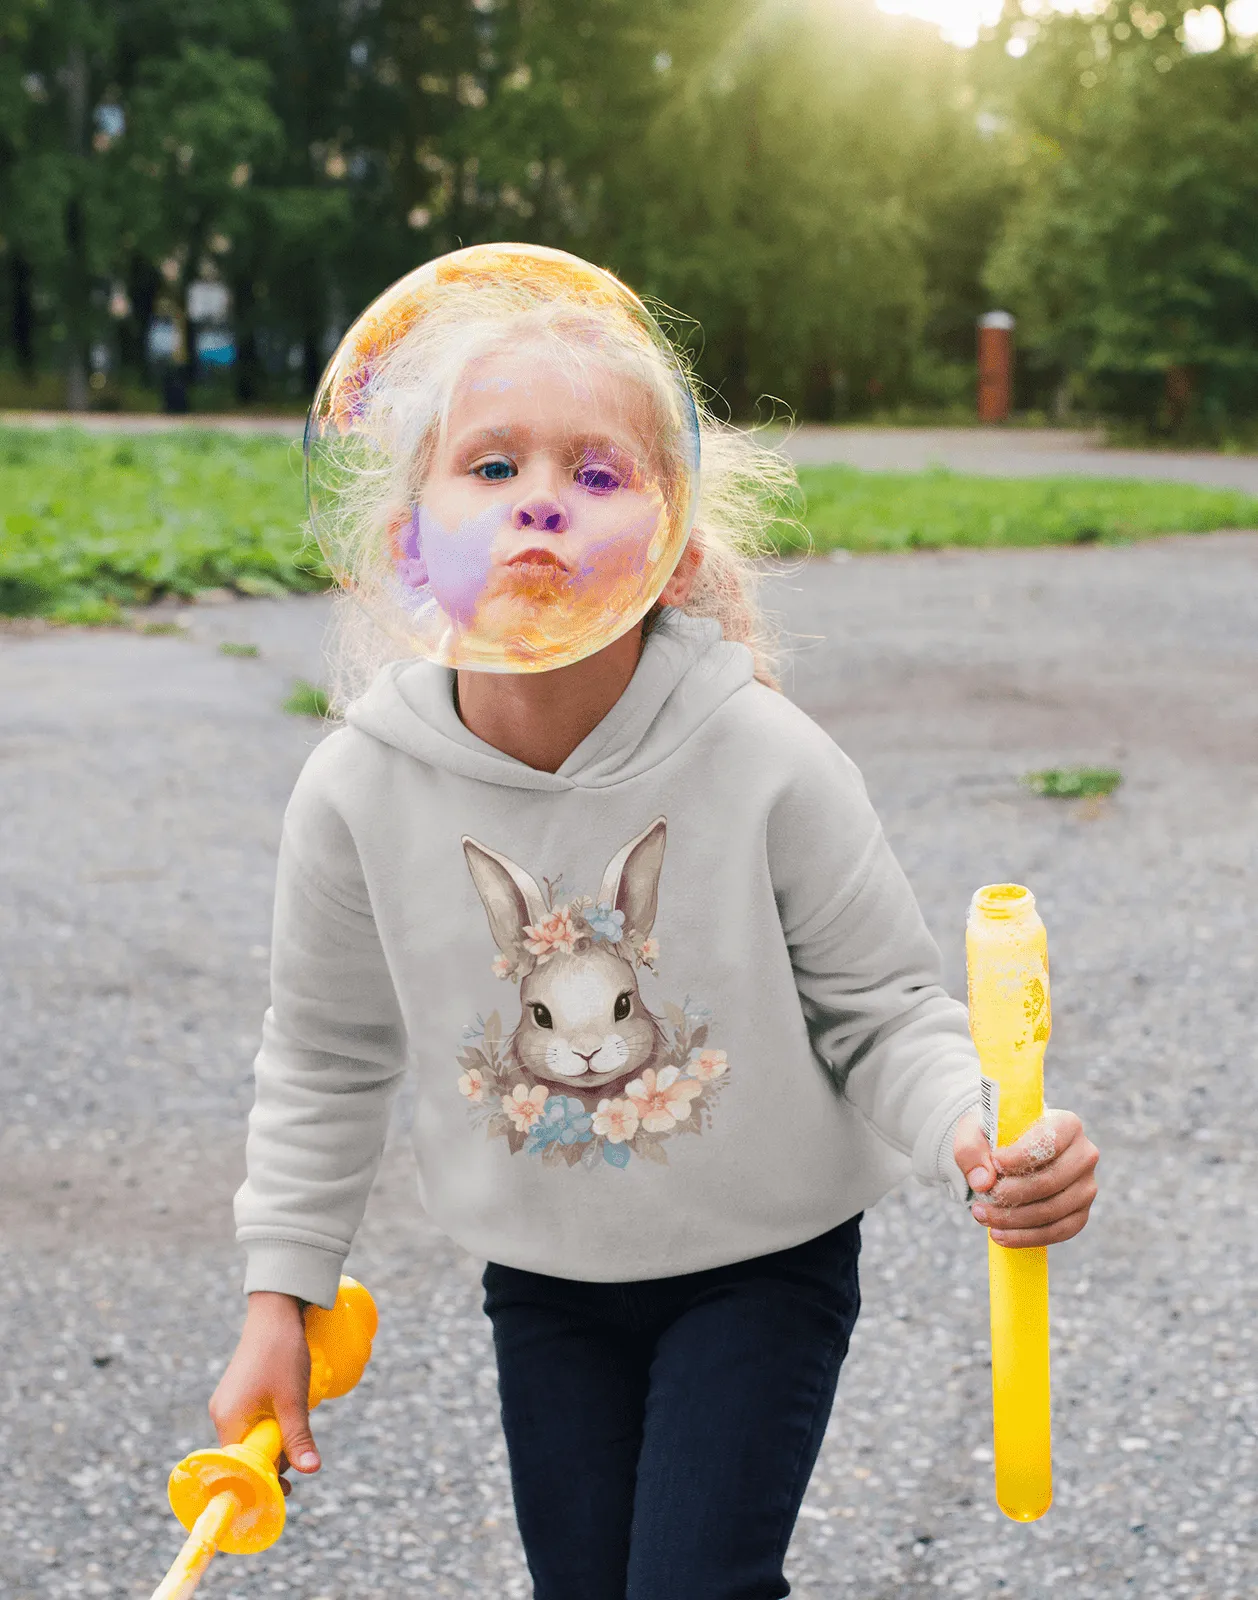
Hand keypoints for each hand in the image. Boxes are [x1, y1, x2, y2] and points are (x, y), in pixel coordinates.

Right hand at [208, 1291, 319, 1496]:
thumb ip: (298, 1437)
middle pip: (247, 1455)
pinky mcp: (238, 1394)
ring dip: (276, 1439)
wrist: (276, 1311)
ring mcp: (229, 1404)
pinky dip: (272, 1424)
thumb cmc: (282, 1352)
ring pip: (253, 1438)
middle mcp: (222, 1415)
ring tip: (297, 1421)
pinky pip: (253, 1422)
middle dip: (274, 1459)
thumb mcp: (293, 1399)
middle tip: (301, 1456)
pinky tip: (288, 1410)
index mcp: (228, 1421)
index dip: (264, 1480)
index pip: (240, 1467)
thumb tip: (311, 1471)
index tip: (287, 1488)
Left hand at [954, 1107, 1097, 1247]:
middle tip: (981, 1199)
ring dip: (1013, 1219)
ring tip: (982, 1215)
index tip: (995, 1163)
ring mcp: (1086, 1187)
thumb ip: (971, 1150)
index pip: (1049, 1142)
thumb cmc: (995, 1138)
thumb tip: (983, 1181)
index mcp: (1066, 1125)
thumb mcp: (974, 1132)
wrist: (1008, 1154)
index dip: (1021, 1156)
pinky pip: (1058, 1232)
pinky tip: (999, 1235)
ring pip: (1052, 1210)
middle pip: (1050, 1181)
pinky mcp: (1080, 1213)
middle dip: (1011, 1194)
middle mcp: (1084, 1155)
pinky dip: (1026, 1237)